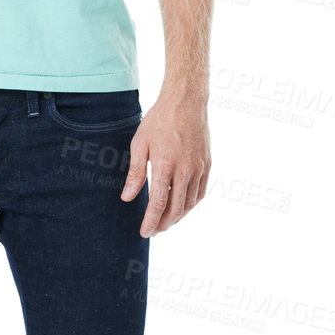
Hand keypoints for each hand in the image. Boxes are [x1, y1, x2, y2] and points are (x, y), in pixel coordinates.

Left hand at [120, 92, 210, 236]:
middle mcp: (186, 170)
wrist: (186, 101)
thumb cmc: (159, 120)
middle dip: (164, 224)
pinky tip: (182, 207)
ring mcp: (199, 168)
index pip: (159, 203)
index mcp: (166, 166)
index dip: (151, 221)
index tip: (144, 232)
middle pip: (176, 208)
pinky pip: (201, 192)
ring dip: (178, 217)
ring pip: (190, 203)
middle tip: (153, 231)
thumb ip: (135, 173)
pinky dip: (191, 204)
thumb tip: (128, 197)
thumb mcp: (140, 144)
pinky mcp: (207, 164)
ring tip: (166, 223)